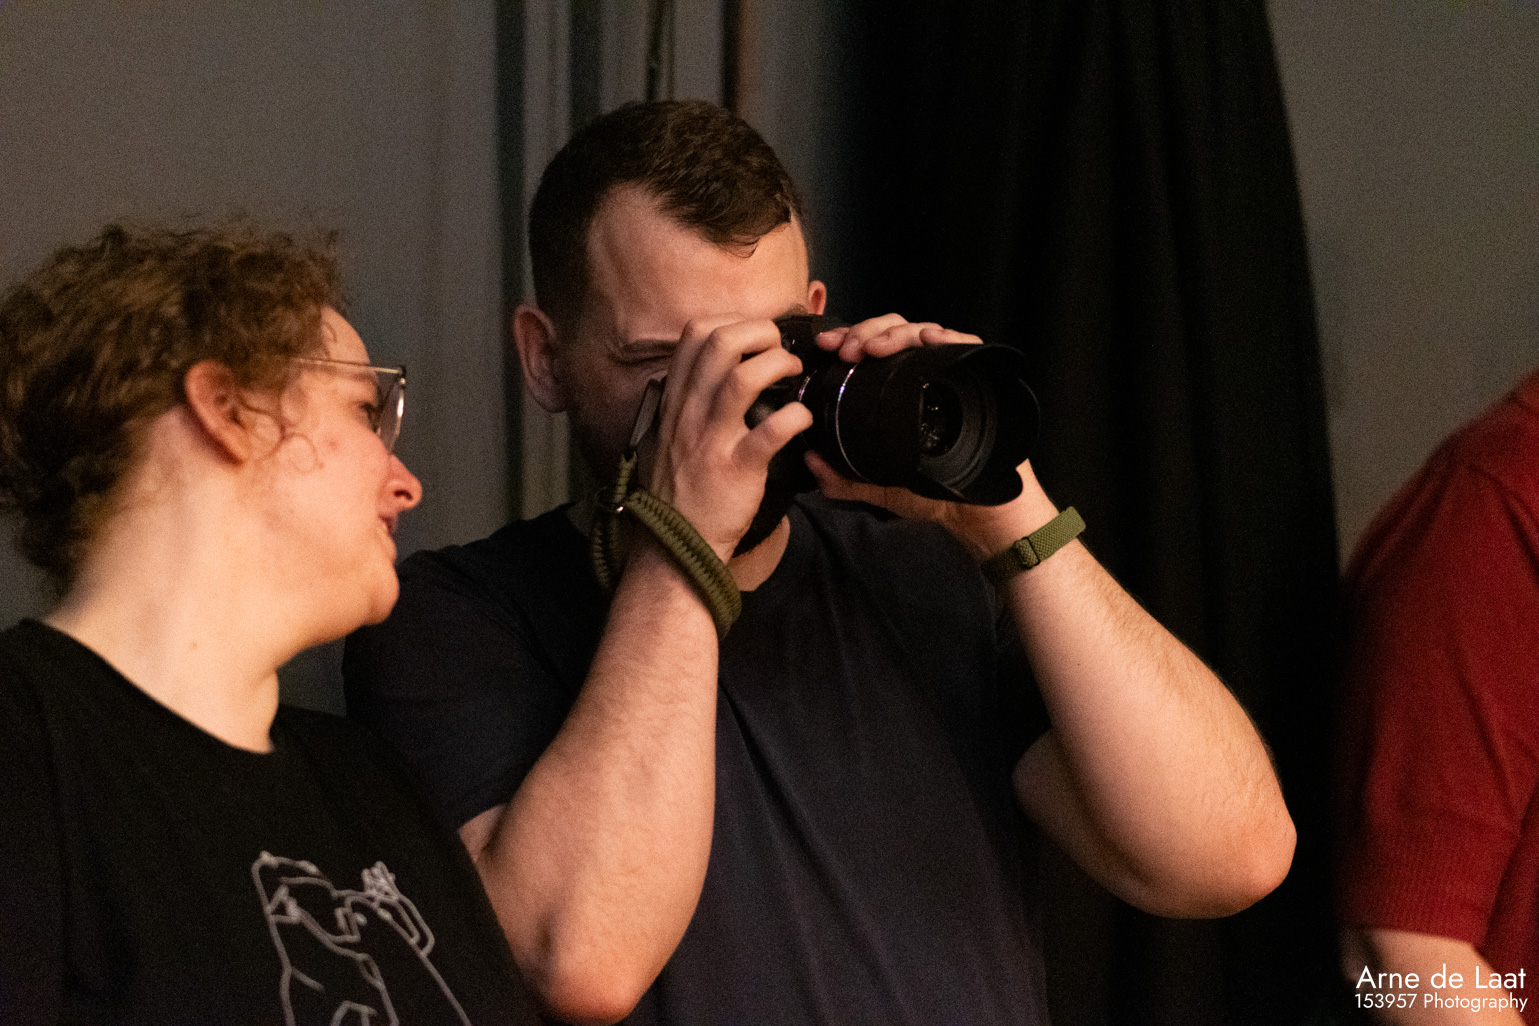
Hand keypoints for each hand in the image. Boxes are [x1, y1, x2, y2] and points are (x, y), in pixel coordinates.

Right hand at [646, 316, 812, 560]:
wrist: (673, 546)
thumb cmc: (676, 490)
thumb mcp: (663, 436)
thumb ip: (682, 402)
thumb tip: (704, 375)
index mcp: (675, 400)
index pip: (695, 334)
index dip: (731, 321)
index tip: (754, 335)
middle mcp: (689, 412)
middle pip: (720, 342)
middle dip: (760, 332)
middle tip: (779, 348)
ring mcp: (711, 440)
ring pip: (744, 378)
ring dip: (778, 364)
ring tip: (794, 372)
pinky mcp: (737, 469)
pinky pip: (771, 431)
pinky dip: (795, 418)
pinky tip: (803, 421)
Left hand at [805, 314, 1058, 557]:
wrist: (976, 513)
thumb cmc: (932, 491)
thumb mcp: (879, 486)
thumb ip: (843, 479)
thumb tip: (810, 461)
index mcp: (900, 388)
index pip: (873, 347)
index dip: (850, 338)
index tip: (828, 345)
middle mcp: (926, 374)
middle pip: (895, 331)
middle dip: (867, 332)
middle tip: (847, 349)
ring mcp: (954, 373)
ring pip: (924, 332)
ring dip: (897, 333)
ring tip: (875, 347)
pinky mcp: (981, 379)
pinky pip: (967, 348)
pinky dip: (950, 339)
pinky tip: (932, 339)